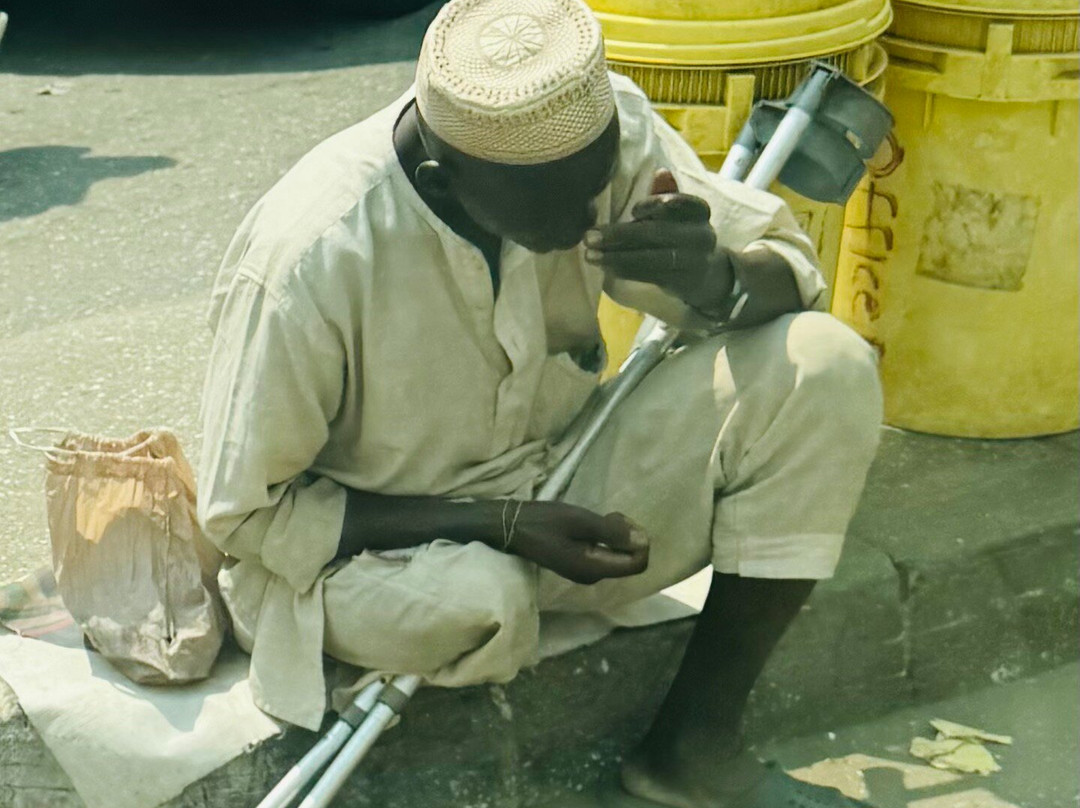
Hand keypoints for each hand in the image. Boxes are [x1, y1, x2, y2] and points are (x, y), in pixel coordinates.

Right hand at [506, 502, 648, 584]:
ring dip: (618, 535)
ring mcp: (585, 572)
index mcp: (593, 569)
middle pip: (629, 560)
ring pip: (618, 556)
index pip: (637, 564)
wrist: (512, 527)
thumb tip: (644, 541)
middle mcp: (592, 576)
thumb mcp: (580, 521)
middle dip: (629, 536)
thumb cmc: (544, 522)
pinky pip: (605, 554)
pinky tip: (595, 524)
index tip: (623, 521)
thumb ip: (612, 532)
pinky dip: (607, 538)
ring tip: (603, 516)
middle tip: (611, 514)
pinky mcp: (579, 563)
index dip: (641, 542)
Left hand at [584, 169, 734, 311]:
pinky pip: (650, 275)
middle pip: (659, 233)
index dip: (658, 205)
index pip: (683, 203)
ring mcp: (694, 261)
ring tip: (590, 255)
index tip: (633, 211)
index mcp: (699, 212)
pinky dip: (625, 270)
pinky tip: (605, 266)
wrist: (705, 275)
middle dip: (620, 235)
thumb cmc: (681, 235)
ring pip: (651, 258)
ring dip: (616, 257)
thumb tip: (660, 172)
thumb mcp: (678, 213)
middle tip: (589, 237)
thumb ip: (665, 193)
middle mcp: (702, 235)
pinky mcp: (682, 282)